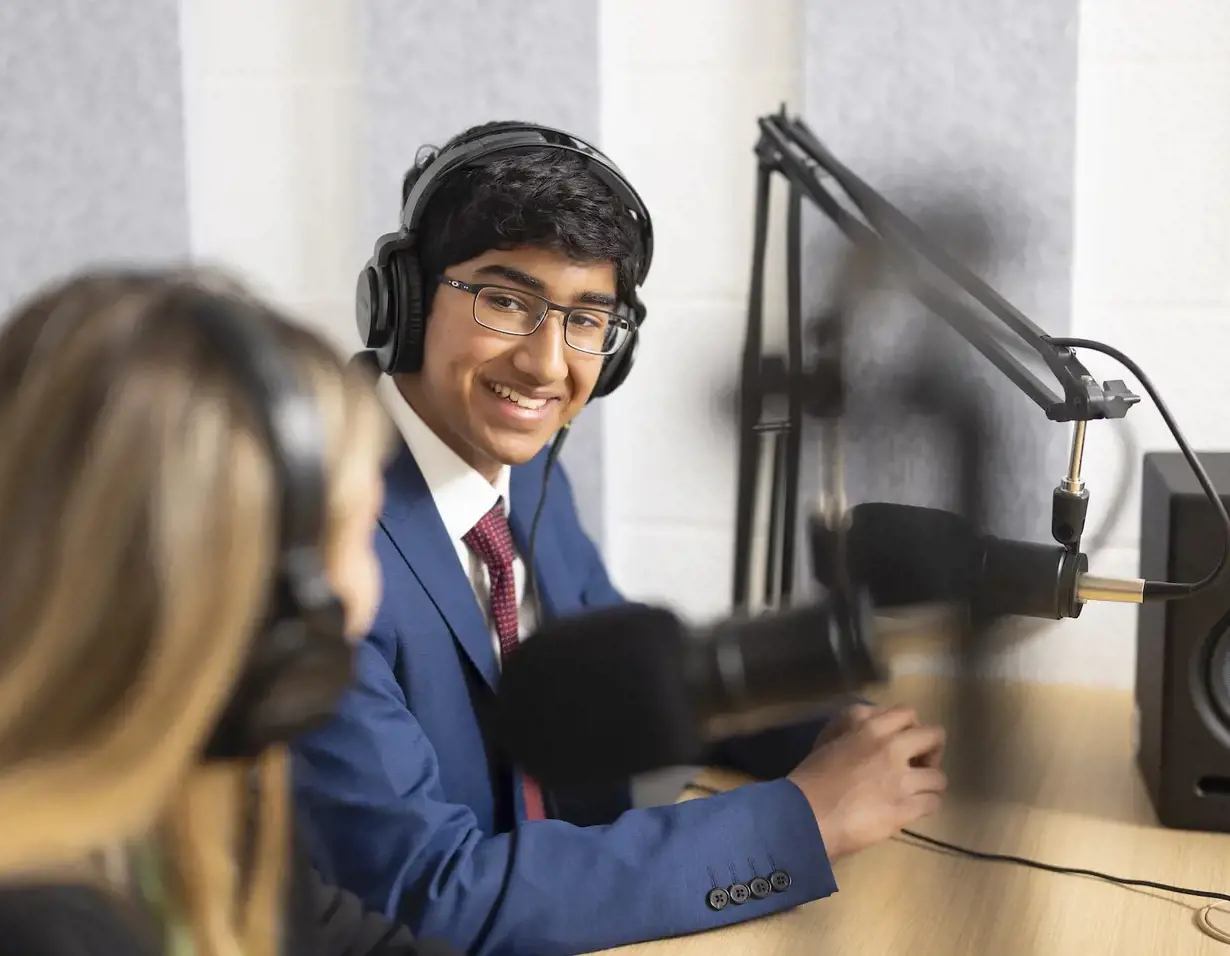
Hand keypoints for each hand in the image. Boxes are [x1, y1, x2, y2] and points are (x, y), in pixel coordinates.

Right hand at [787, 704, 945, 861]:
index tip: (903, 742)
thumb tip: (872, 723)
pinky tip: (911, 809)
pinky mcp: (905, 809)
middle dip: (931, 751)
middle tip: (917, 766)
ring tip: (914, 792)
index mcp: (869, 727)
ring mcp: (901, 780)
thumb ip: (854, 727)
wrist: (806, 816)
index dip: (910, 728)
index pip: (909, 713)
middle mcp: (891, 748)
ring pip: (939, 777)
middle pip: (935, 737)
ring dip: (929, 784)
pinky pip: (933, 803)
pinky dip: (925, 805)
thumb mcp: (829, 740)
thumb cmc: (810, 779)